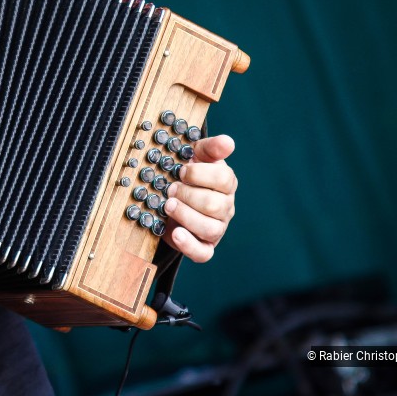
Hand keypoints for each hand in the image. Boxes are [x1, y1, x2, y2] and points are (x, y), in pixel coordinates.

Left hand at [159, 134, 237, 262]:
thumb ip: (211, 148)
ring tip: (168, 205)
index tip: (181, 169)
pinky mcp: (204, 246)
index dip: (199, 174)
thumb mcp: (196, 156)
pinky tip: (176, 233)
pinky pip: (202, 253)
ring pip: (210, 228)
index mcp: (226, 184)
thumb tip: (228, 142)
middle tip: (170, 189)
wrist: (172, 197)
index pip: (224, 179)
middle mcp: (225, 207)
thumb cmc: (186, 175)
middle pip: (215, 205)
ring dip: (185, 215)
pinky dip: (189, 244)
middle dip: (188, 195)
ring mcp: (217, 228)